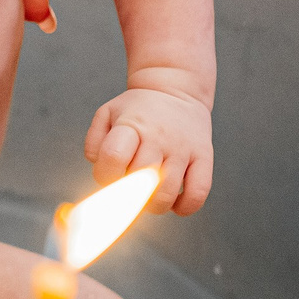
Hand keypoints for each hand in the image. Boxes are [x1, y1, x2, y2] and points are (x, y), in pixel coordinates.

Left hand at [86, 86, 213, 215]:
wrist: (176, 91)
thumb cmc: (139, 110)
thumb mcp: (108, 114)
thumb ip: (94, 143)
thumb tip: (98, 168)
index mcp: (132, 125)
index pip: (114, 157)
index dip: (106, 175)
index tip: (110, 174)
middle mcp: (159, 138)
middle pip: (138, 184)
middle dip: (127, 196)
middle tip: (129, 188)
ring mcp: (183, 149)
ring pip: (165, 195)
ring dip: (152, 205)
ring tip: (149, 195)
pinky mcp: (204, 158)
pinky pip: (197, 194)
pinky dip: (184, 207)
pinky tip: (174, 200)